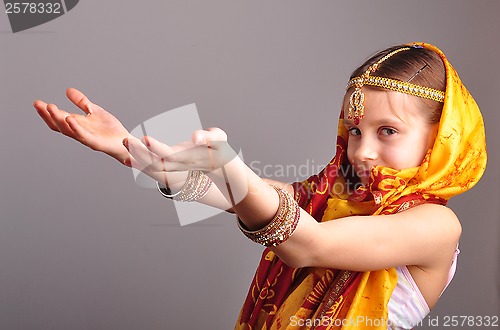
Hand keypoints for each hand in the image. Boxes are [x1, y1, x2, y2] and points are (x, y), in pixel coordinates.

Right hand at [34, 88, 131, 164]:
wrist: (125, 141)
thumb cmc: (109, 129)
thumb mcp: (94, 110)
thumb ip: (81, 102)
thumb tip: (67, 90)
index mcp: (77, 124)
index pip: (58, 118)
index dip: (47, 111)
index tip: (37, 102)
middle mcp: (78, 131)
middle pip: (59, 125)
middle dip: (48, 115)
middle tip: (40, 105)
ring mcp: (86, 137)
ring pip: (68, 130)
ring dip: (58, 119)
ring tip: (51, 108)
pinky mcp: (95, 142)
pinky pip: (83, 135)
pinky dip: (75, 127)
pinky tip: (70, 118)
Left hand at [123, 128, 238, 182]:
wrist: (221, 167)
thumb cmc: (221, 149)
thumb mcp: (220, 140)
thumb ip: (209, 137)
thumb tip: (195, 136)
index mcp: (188, 158)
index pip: (169, 155)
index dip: (156, 148)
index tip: (144, 138)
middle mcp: (178, 165)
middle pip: (156, 162)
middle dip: (140, 152)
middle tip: (125, 140)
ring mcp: (174, 167)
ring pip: (152, 165)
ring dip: (137, 156)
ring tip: (124, 144)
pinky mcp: (170, 165)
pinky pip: (152, 167)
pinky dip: (140, 163)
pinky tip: (127, 158)